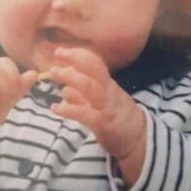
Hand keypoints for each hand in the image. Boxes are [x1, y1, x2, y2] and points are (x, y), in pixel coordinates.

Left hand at [49, 47, 145, 164]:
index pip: (95, 63)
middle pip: (92, 70)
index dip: (77, 55)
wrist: (138, 139)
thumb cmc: (118, 119)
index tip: (59, 51)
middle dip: (72, 61)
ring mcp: (106, 107)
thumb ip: (83, 97)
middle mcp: (108, 92)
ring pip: (90, 87)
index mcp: (108, 85)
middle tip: (52, 65)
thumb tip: (65, 89)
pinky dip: (68, 109)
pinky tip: (55, 108)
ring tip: (52, 76)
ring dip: (70, 78)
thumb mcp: (101, 104)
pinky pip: (85, 113)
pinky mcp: (103, 123)